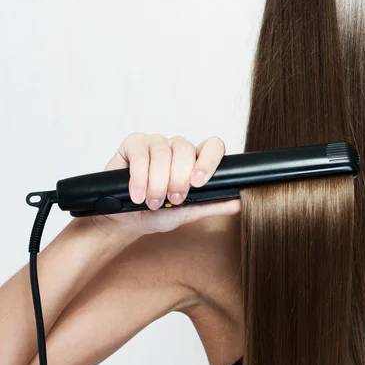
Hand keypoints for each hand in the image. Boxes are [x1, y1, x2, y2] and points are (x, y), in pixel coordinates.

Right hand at [89, 133, 240, 239]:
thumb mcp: (187, 213)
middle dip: (179, 178)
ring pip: (163, 153)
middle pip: (186, 150)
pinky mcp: (134, 143)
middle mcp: (178, 148)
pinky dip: (140, 177)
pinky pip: (140, 154)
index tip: (199, 182)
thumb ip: (213, 205)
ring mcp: (156, 143)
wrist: (124, 221)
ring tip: (152, 203)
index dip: (209, 160)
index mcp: (195, 160)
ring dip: (158, 182)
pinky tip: (138, 194)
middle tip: (173, 199)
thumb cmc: (157, 214)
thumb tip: (240, 202)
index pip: (212, 146)